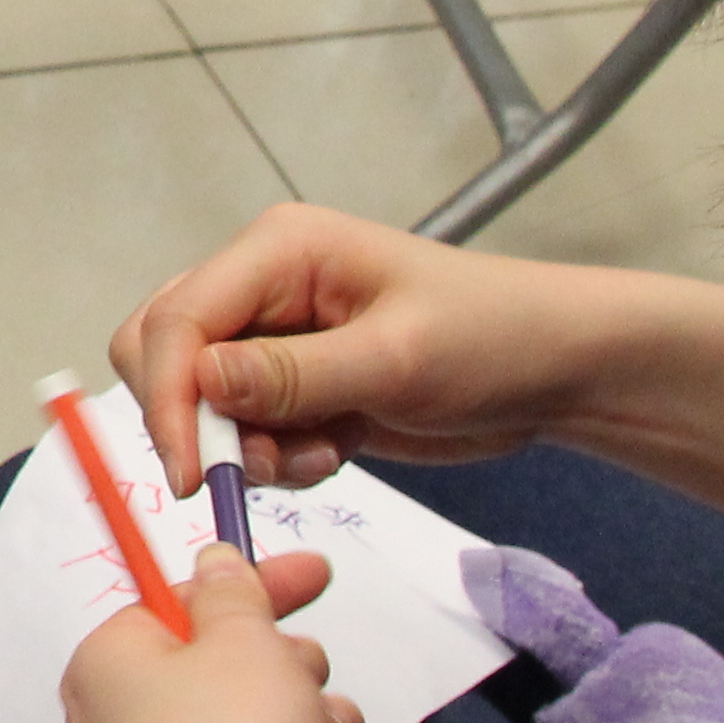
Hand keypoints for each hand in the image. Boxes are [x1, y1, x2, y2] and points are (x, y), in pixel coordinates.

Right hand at [107, 202, 619, 496]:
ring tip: (319, 455)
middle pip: (166, 352)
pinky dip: (276, 455)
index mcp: (279, 250)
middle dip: (197, 419)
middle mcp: (263, 285)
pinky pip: (244, 426)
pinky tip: (335, 451)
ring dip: (244, 443)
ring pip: (201, 398)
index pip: (178, 319)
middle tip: (252, 467)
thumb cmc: (493, 339)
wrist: (557, 370)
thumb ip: (292, 375)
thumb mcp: (395, 360)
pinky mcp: (296, 382)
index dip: (168, 397)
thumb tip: (199, 382)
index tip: (190, 473)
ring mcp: (276, 335)